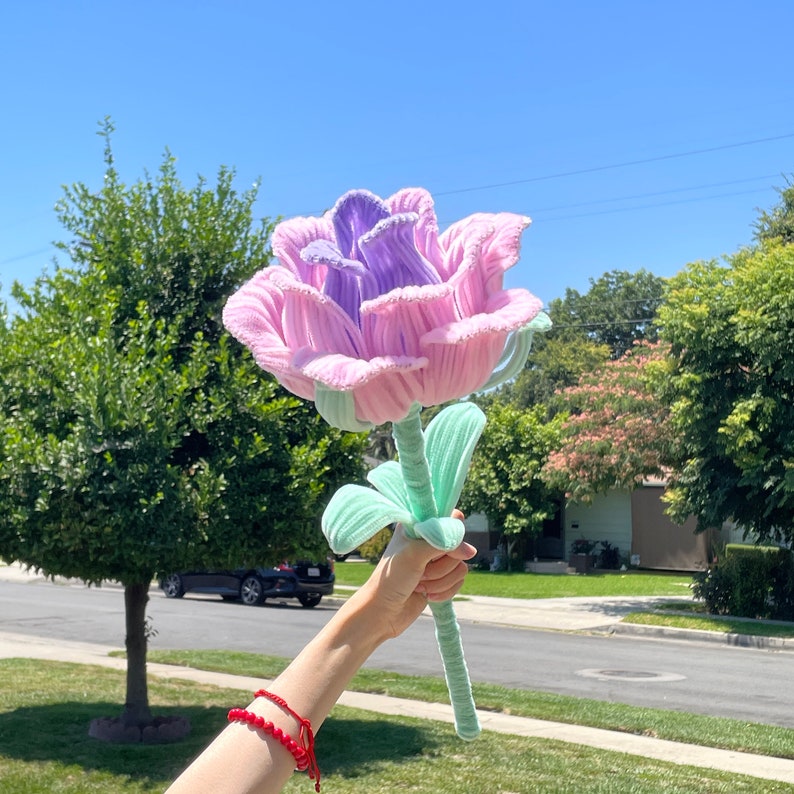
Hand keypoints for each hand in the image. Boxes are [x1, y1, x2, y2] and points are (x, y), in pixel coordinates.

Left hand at [355, 510, 475, 640]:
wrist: (383, 612)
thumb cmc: (391, 578)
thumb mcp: (415, 554)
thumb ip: (444, 545)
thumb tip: (472, 552)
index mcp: (418, 525)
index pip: (449, 516)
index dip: (452, 532)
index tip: (441, 547)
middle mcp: (428, 540)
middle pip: (458, 545)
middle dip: (440, 565)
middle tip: (420, 571)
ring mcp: (435, 560)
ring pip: (460, 566)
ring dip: (441, 580)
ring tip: (420, 584)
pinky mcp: (441, 578)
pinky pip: (459, 581)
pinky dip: (445, 591)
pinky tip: (427, 595)